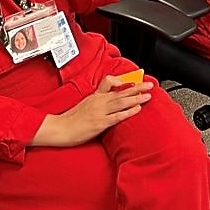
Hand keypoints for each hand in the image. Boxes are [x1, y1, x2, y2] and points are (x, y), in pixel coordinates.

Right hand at [32, 75, 152, 146]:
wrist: (59, 128)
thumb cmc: (70, 119)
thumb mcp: (84, 104)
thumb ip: (96, 100)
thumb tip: (108, 100)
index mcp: (95, 96)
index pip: (110, 83)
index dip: (124, 82)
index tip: (135, 80)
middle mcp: (99, 101)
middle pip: (121, 91)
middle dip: (137, 87)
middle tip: (150, 85)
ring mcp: (99, 112)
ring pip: (121, 102)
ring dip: (136, 98)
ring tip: (148, 95)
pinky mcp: (99, 123)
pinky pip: (116, 116)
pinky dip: (128, 112)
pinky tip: (137, 109)